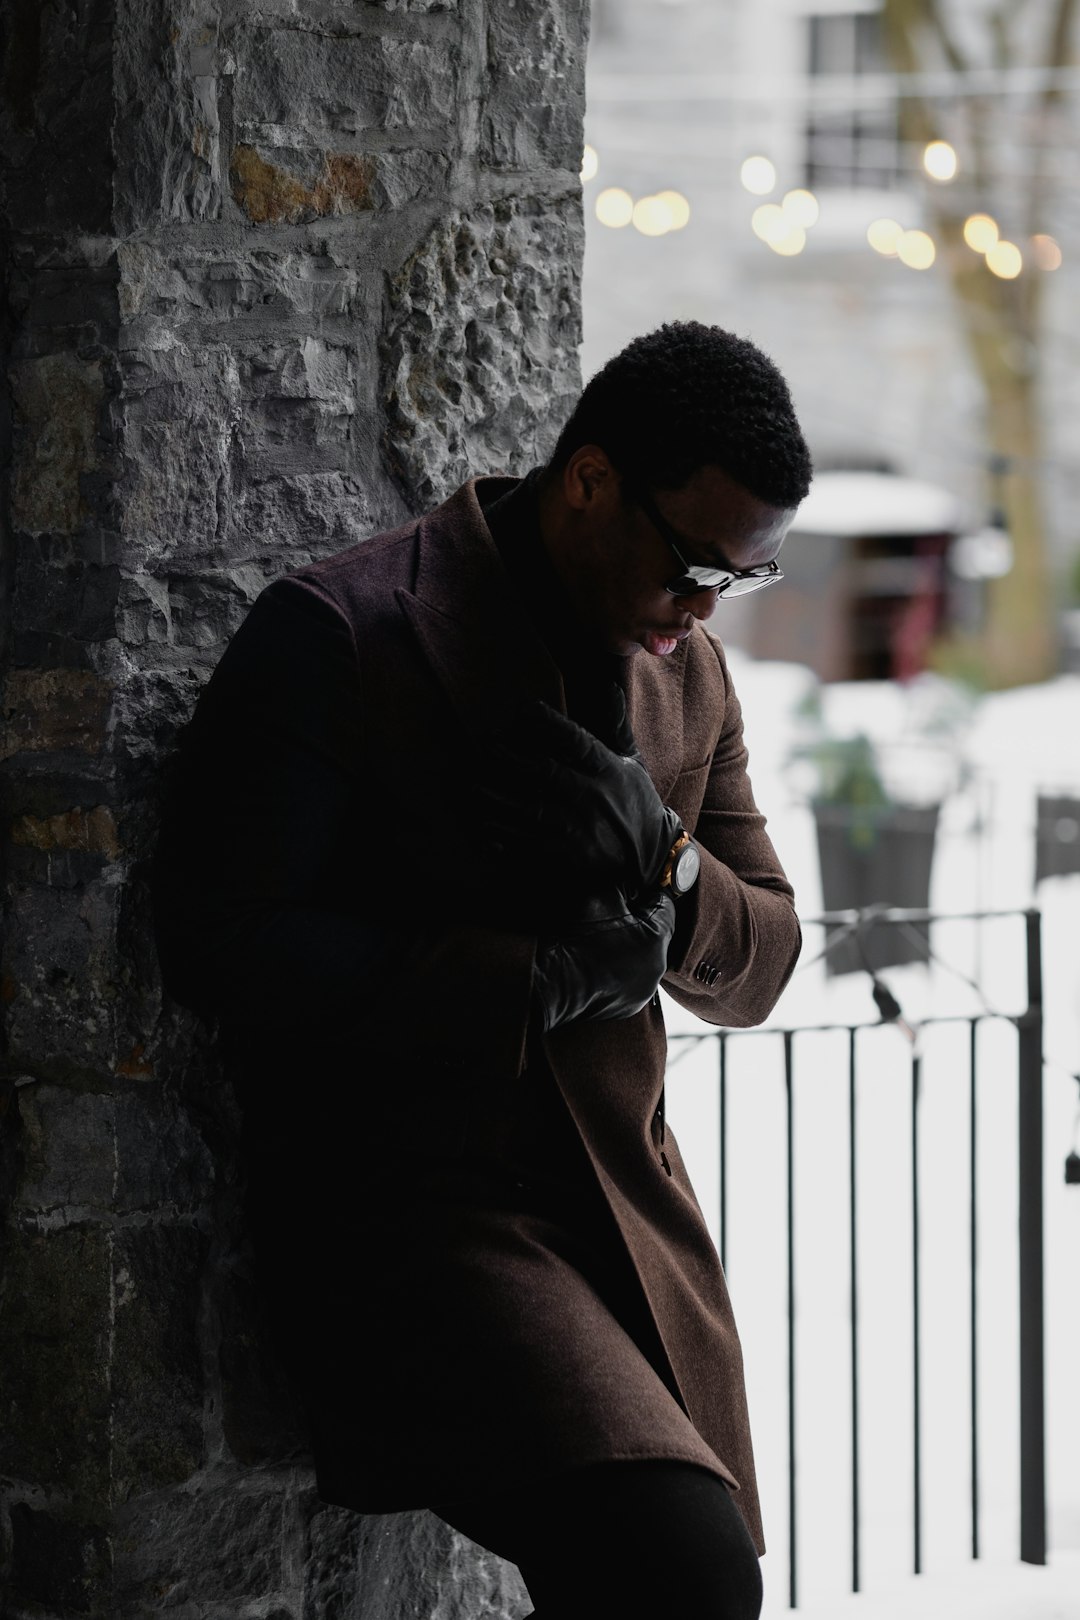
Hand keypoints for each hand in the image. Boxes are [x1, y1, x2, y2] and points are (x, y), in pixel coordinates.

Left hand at [479, 694, 682, 904]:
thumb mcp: (632, 762)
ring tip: (472, 782)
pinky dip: (503, 831)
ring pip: (529, 807)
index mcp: (608, 769)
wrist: (651, 857)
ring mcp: (579, 827)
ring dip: (497, 794)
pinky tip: (482, 821)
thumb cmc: (635, 802)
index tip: (524, 708)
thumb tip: (608, 686)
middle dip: (509, 757)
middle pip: (544, 772)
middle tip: (484, 744)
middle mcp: (593, 796)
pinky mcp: (567, 854)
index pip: (577, 740)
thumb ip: (615, 725)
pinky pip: (528, 840)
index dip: (549, 723)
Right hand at [531, 886, 675, 1031]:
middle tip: (615, 914)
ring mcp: (644, 989)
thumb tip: (638, 881)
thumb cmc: (576, 935)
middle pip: (657, 933)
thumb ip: (629, 884)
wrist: (551, 980)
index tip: (634, 890)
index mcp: (656, 936)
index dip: (649, 893)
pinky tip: (600, 963)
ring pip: (645, 958)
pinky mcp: (629, 1005)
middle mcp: (657, 966)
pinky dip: (621, 969)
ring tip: (605, 941)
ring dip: (632, 947)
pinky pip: (632, 979)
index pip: (665, 904)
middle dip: (641, 921)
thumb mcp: (603, 894)